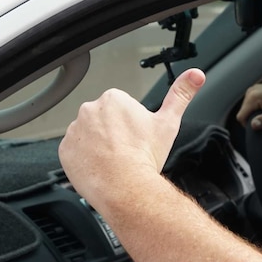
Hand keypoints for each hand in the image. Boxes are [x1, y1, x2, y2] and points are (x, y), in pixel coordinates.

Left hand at [59, 68, 205, 199]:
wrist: (126, 187)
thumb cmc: (145, 156)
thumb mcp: (168, 122)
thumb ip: (181, 94)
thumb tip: (196, 75)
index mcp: (114, 99)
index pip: (121, 108)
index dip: (132, 125)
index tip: (137, 138)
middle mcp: (90, 109)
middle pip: (103, 121)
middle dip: (113, 134)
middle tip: (127, 151)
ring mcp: (74, 130)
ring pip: (88, 136)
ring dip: (97, 146)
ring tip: (114, 162)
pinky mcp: (65, 150)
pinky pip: (74, 152)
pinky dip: (85, 159)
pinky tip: (100, 168)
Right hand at [235, 83, 261, 129]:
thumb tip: (252, 126)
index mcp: (253, 96)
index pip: (241, 116)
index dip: (249, 125)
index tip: (261, 126)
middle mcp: (252, 90)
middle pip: (244, 112)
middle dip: (254, 118)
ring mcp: (256, 89)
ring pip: (248, 108)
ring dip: (257, 114)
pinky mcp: (260, 89)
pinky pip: (254, 103)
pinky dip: (260, 108)